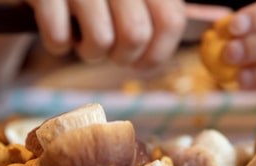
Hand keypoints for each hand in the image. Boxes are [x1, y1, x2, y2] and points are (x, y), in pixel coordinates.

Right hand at [26, 0, 185, 67]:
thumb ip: (159, 10)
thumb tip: (199, 34)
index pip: (171, 21)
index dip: (160, 53)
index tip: (143, 64)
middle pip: (135, 37)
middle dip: (121, 57)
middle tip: (109, 51)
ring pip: (99, 42)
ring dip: (89, 53)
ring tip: (81, 37)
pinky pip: (59, 39)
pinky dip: (57, 45)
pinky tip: (56, 28)